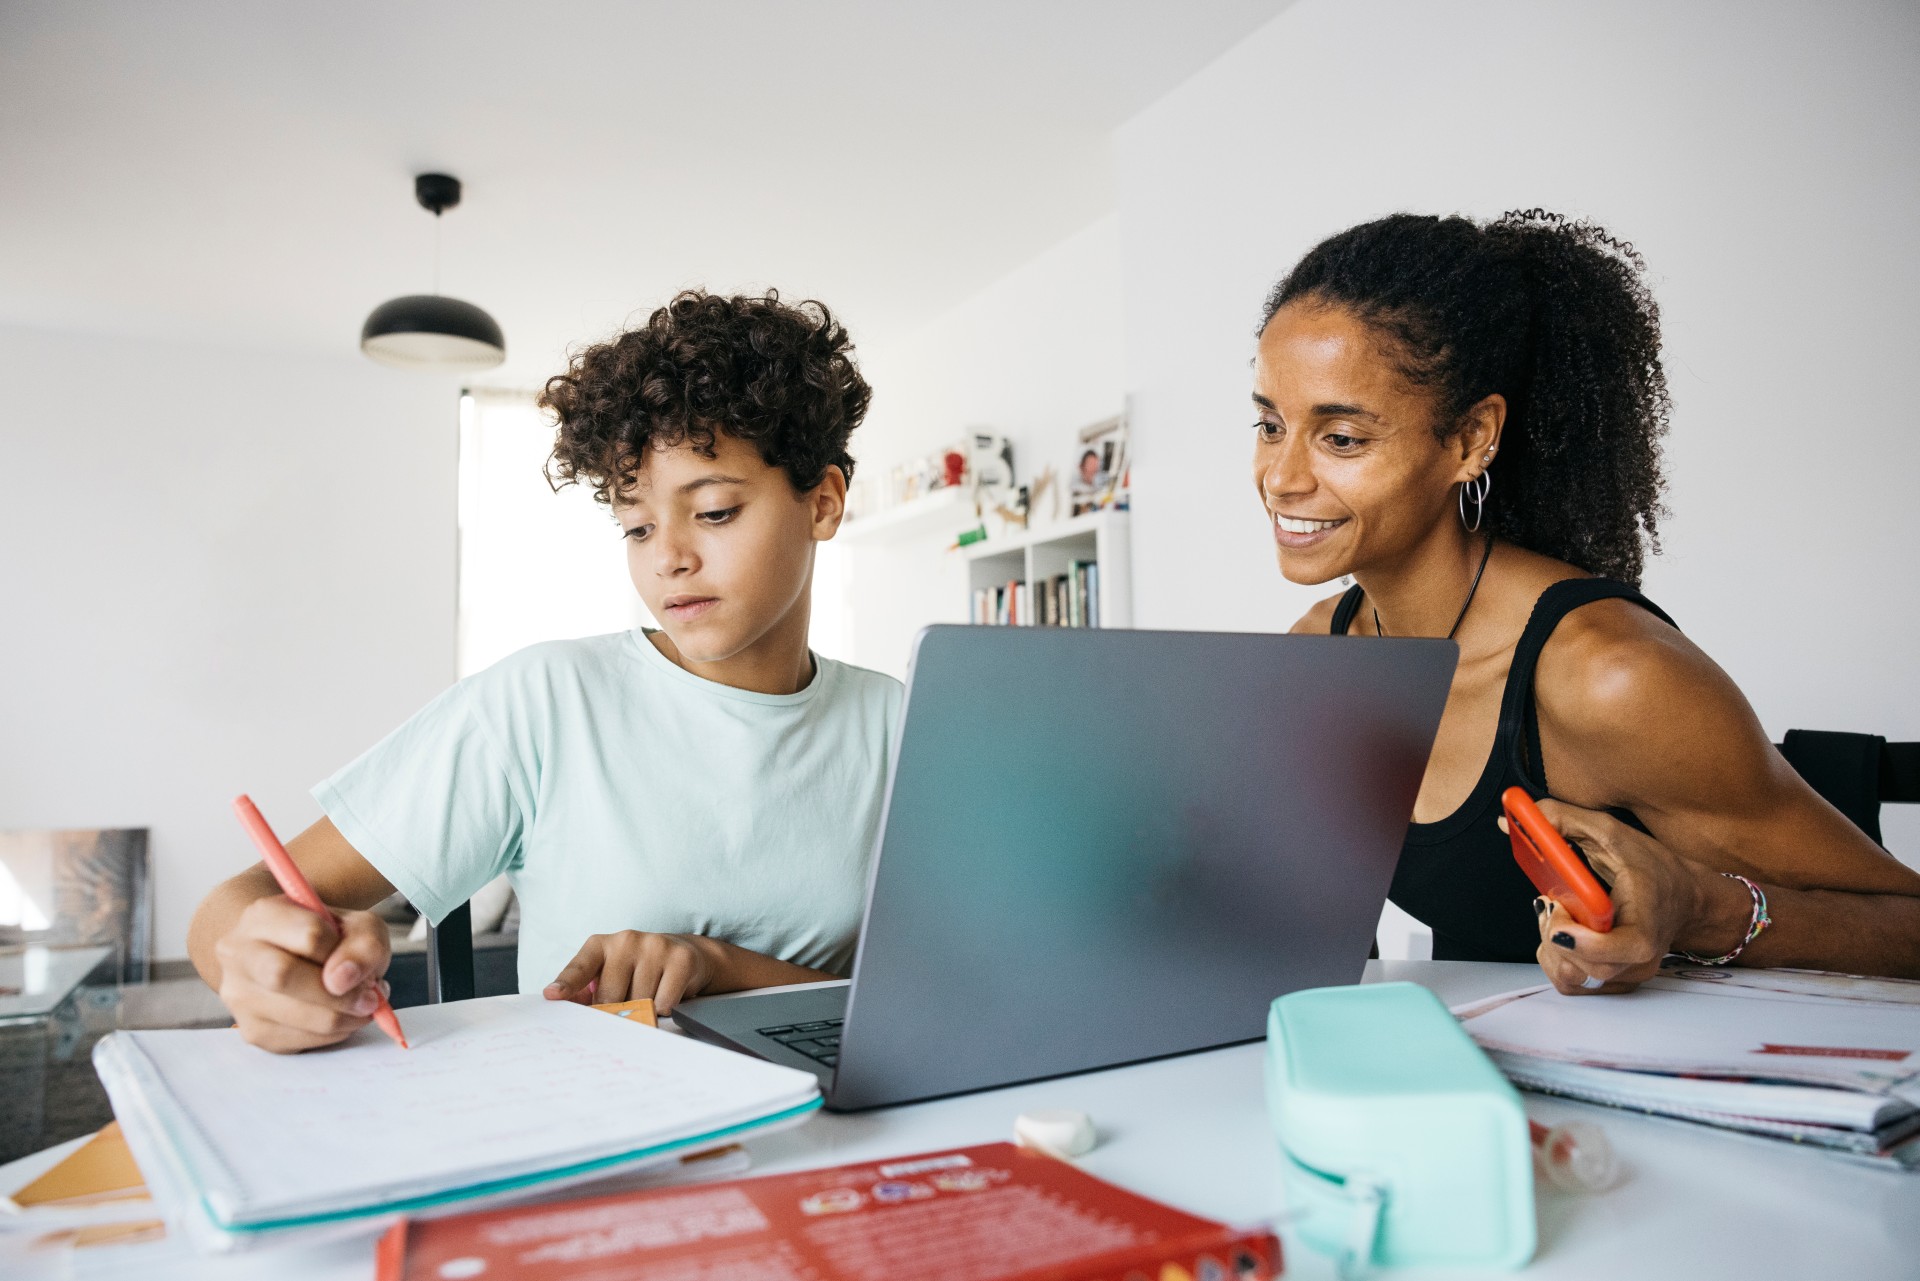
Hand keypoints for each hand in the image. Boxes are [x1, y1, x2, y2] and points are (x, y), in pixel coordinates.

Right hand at [214, 895, 391, 1052]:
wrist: (297, 960)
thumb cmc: (330, 940)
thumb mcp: (359, 927)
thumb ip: (363, 945)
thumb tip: (341, 981)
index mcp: (263, 915)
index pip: (309, 934)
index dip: (344, 952)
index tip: (359, 961)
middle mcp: (238, 952)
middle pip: (283, 975)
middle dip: (338, 994)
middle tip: (369, 999)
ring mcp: (238, 995)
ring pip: (294, 1014)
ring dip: (342, 1017)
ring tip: (362, 1007)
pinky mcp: (251, 1030)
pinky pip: (296, 1040)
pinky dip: (331, 1034)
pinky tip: (340, 1018)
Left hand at [544, 932, 723, 1014]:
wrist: (686, 954)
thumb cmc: (638, 969)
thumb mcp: (608, 974)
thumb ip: (583, 990)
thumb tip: (559, 1004)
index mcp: (601, 945)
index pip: (580, 967)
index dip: (566, 983)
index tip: (553, 995)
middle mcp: (626, 940)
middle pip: (610, 996)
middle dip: (616, 1010)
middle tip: (626, 1004)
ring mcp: (654, 947)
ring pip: (639, 1002)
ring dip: (644, 1009)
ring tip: (651, 994)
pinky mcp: (679, 959)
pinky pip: (663, 1003)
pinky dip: (664, 1009)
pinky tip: (666, 994)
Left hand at [1516, 799, 1709, 995]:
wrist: (1686, 899)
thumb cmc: (1654, 869)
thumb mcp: (1613, 834)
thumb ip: (1565, 821)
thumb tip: (1514, 819)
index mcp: (1644, 929)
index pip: (1615, 952)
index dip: (1579, 940)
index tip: (1556, 912)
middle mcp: (1637, 961)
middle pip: (1582, 968)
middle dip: (1554, 934)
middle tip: (1555, 903)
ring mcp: (1626, 976)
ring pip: (1570, 979)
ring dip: (1550, 947)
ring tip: (1560, 916)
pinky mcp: (1613, 983)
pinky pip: (1571, 984)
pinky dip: (1556, 958)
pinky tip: (1564, 932)